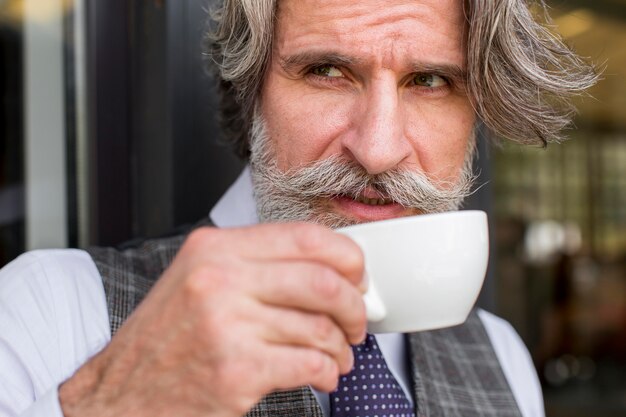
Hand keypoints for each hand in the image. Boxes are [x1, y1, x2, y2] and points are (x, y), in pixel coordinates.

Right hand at [59, 223, 366, 416]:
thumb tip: (327, 271)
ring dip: (342, 347)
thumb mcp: (199, 279)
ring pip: (319, 328)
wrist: (118, 395)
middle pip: (322, 281)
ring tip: (338, 355)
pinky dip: (327, 372)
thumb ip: (257, 267)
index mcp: (215, 249)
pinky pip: (309, 364)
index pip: (305, 236)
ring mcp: (227, 325)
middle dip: (354, 306)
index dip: (347, 257)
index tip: (357, 276)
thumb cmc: (165, 339)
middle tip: (357, 321)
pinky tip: (323, 374)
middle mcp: (220, 280)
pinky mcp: (236, 371)